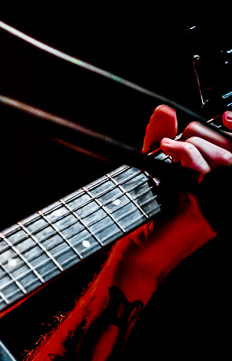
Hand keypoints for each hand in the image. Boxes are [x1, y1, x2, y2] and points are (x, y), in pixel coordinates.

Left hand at [110, 105, 231, 282]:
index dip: (231, 129)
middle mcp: (227, 193)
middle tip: (176, 141)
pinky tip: (168, 152)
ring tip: (168, 150)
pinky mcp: (205, 208)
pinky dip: (184, 152)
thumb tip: (166, 110)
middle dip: (201, 134)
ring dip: (191, 143)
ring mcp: (221, 202)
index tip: (222, 116)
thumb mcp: (154, 165)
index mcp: (224, 184)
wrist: (138, 249)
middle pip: (230, 148)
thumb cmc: (147, 212)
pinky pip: (203, 170)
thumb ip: (161, 137)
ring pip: (222, 156)